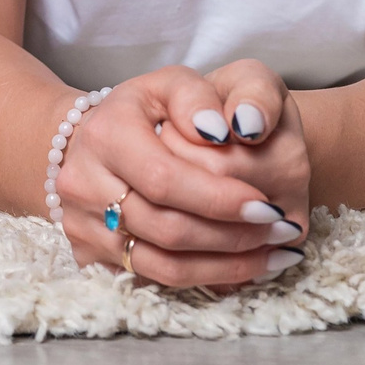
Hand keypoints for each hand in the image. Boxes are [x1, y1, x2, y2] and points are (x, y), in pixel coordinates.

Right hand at [48, 61, 309, 289]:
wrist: (83, 142)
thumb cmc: (139, 112)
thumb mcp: (168, 84)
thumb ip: (196, 96)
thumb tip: (220, 132)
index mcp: (105, 136)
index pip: (165, 179)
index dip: (219, 199)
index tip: (268, 205)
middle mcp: (84, 185)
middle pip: (167, 229)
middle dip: (233, 236)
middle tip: (281, 231)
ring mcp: (83, 226)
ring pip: (163, 266)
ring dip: (227, 266)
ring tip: (274, 255)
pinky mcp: (90, 256)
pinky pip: (154, 280)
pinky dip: (204, 278)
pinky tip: (243, 268)